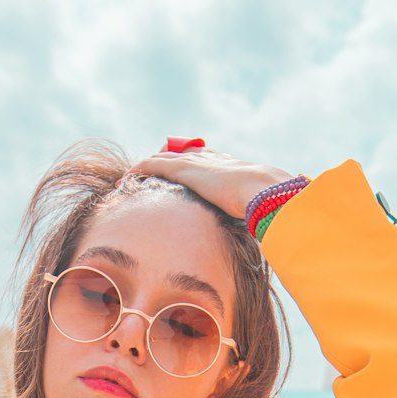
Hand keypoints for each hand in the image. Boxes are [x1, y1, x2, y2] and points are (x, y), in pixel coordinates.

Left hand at [123, 144, 295, 221]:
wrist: (266, 193)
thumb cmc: (270, 208)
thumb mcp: (264, 215)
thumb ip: (260, 223)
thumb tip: (268, 241)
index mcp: (234, 170)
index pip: (208, 164)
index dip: (193, 168)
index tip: (182, 176)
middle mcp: (214, 161)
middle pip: (183, 156)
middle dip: (166, 163)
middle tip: (149, 173)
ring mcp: (198, 163)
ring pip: (164, 159)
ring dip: (147, 167)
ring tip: (131, 178)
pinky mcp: (184, 169)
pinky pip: (152, 165)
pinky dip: (138, 170)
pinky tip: (126, 178)